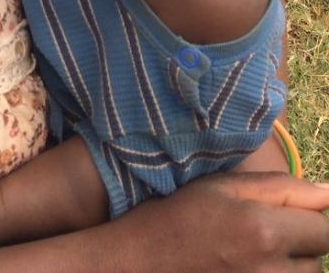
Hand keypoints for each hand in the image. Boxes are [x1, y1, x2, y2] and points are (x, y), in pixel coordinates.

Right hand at [104, 172, 328, 272]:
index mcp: (263, 231)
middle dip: (299, 246)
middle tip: (261, 236)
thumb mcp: (222, 186)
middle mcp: (270, 271)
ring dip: (288, 269)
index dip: (309, 219)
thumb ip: (282, 188)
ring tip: (251, 256)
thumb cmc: (177, 217)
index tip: (285, 216)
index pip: (324, 230)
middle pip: (317, 261)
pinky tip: (243, 268)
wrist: (140, 264)